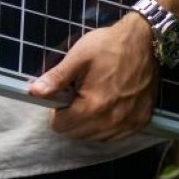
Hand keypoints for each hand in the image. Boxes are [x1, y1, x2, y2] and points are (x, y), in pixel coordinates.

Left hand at [27, 13, 156, 140]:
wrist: (144, 41)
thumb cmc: (108, 46)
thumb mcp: (77, 58)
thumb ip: (56, 79)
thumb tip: (34, 92)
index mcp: (94, 107)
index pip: (61, 126)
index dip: (57, 111)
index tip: (64, 95)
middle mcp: (113, 121)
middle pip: (77, 134)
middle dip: (72, 118)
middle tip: (78, 94)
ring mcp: (130, 123)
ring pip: (96, 137)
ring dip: (89, 123)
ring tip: (93, 98)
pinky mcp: (141, 121)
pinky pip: (116, 135)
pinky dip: (107, 126)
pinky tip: (107, 107)